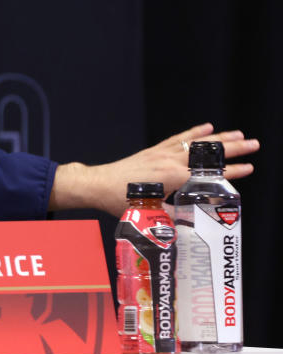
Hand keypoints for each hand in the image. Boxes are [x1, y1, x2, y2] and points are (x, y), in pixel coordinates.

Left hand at [50, 123, 258, 216]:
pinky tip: (206, 126)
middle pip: (208, 153)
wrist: (97, 184)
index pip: (209, 174)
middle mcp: (170, 161)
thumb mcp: (150, 214)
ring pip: (196, 143)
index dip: (232, 172)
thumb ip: (171, 217)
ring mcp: (161, 153)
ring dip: (219, 137)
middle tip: (255, 144)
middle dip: (234, 147)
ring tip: (239, 132)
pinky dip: (193, 132)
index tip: (250, 168)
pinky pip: (178, 138)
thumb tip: (187, 227)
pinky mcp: (153, 150)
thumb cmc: (120, 201)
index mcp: (173, 178)